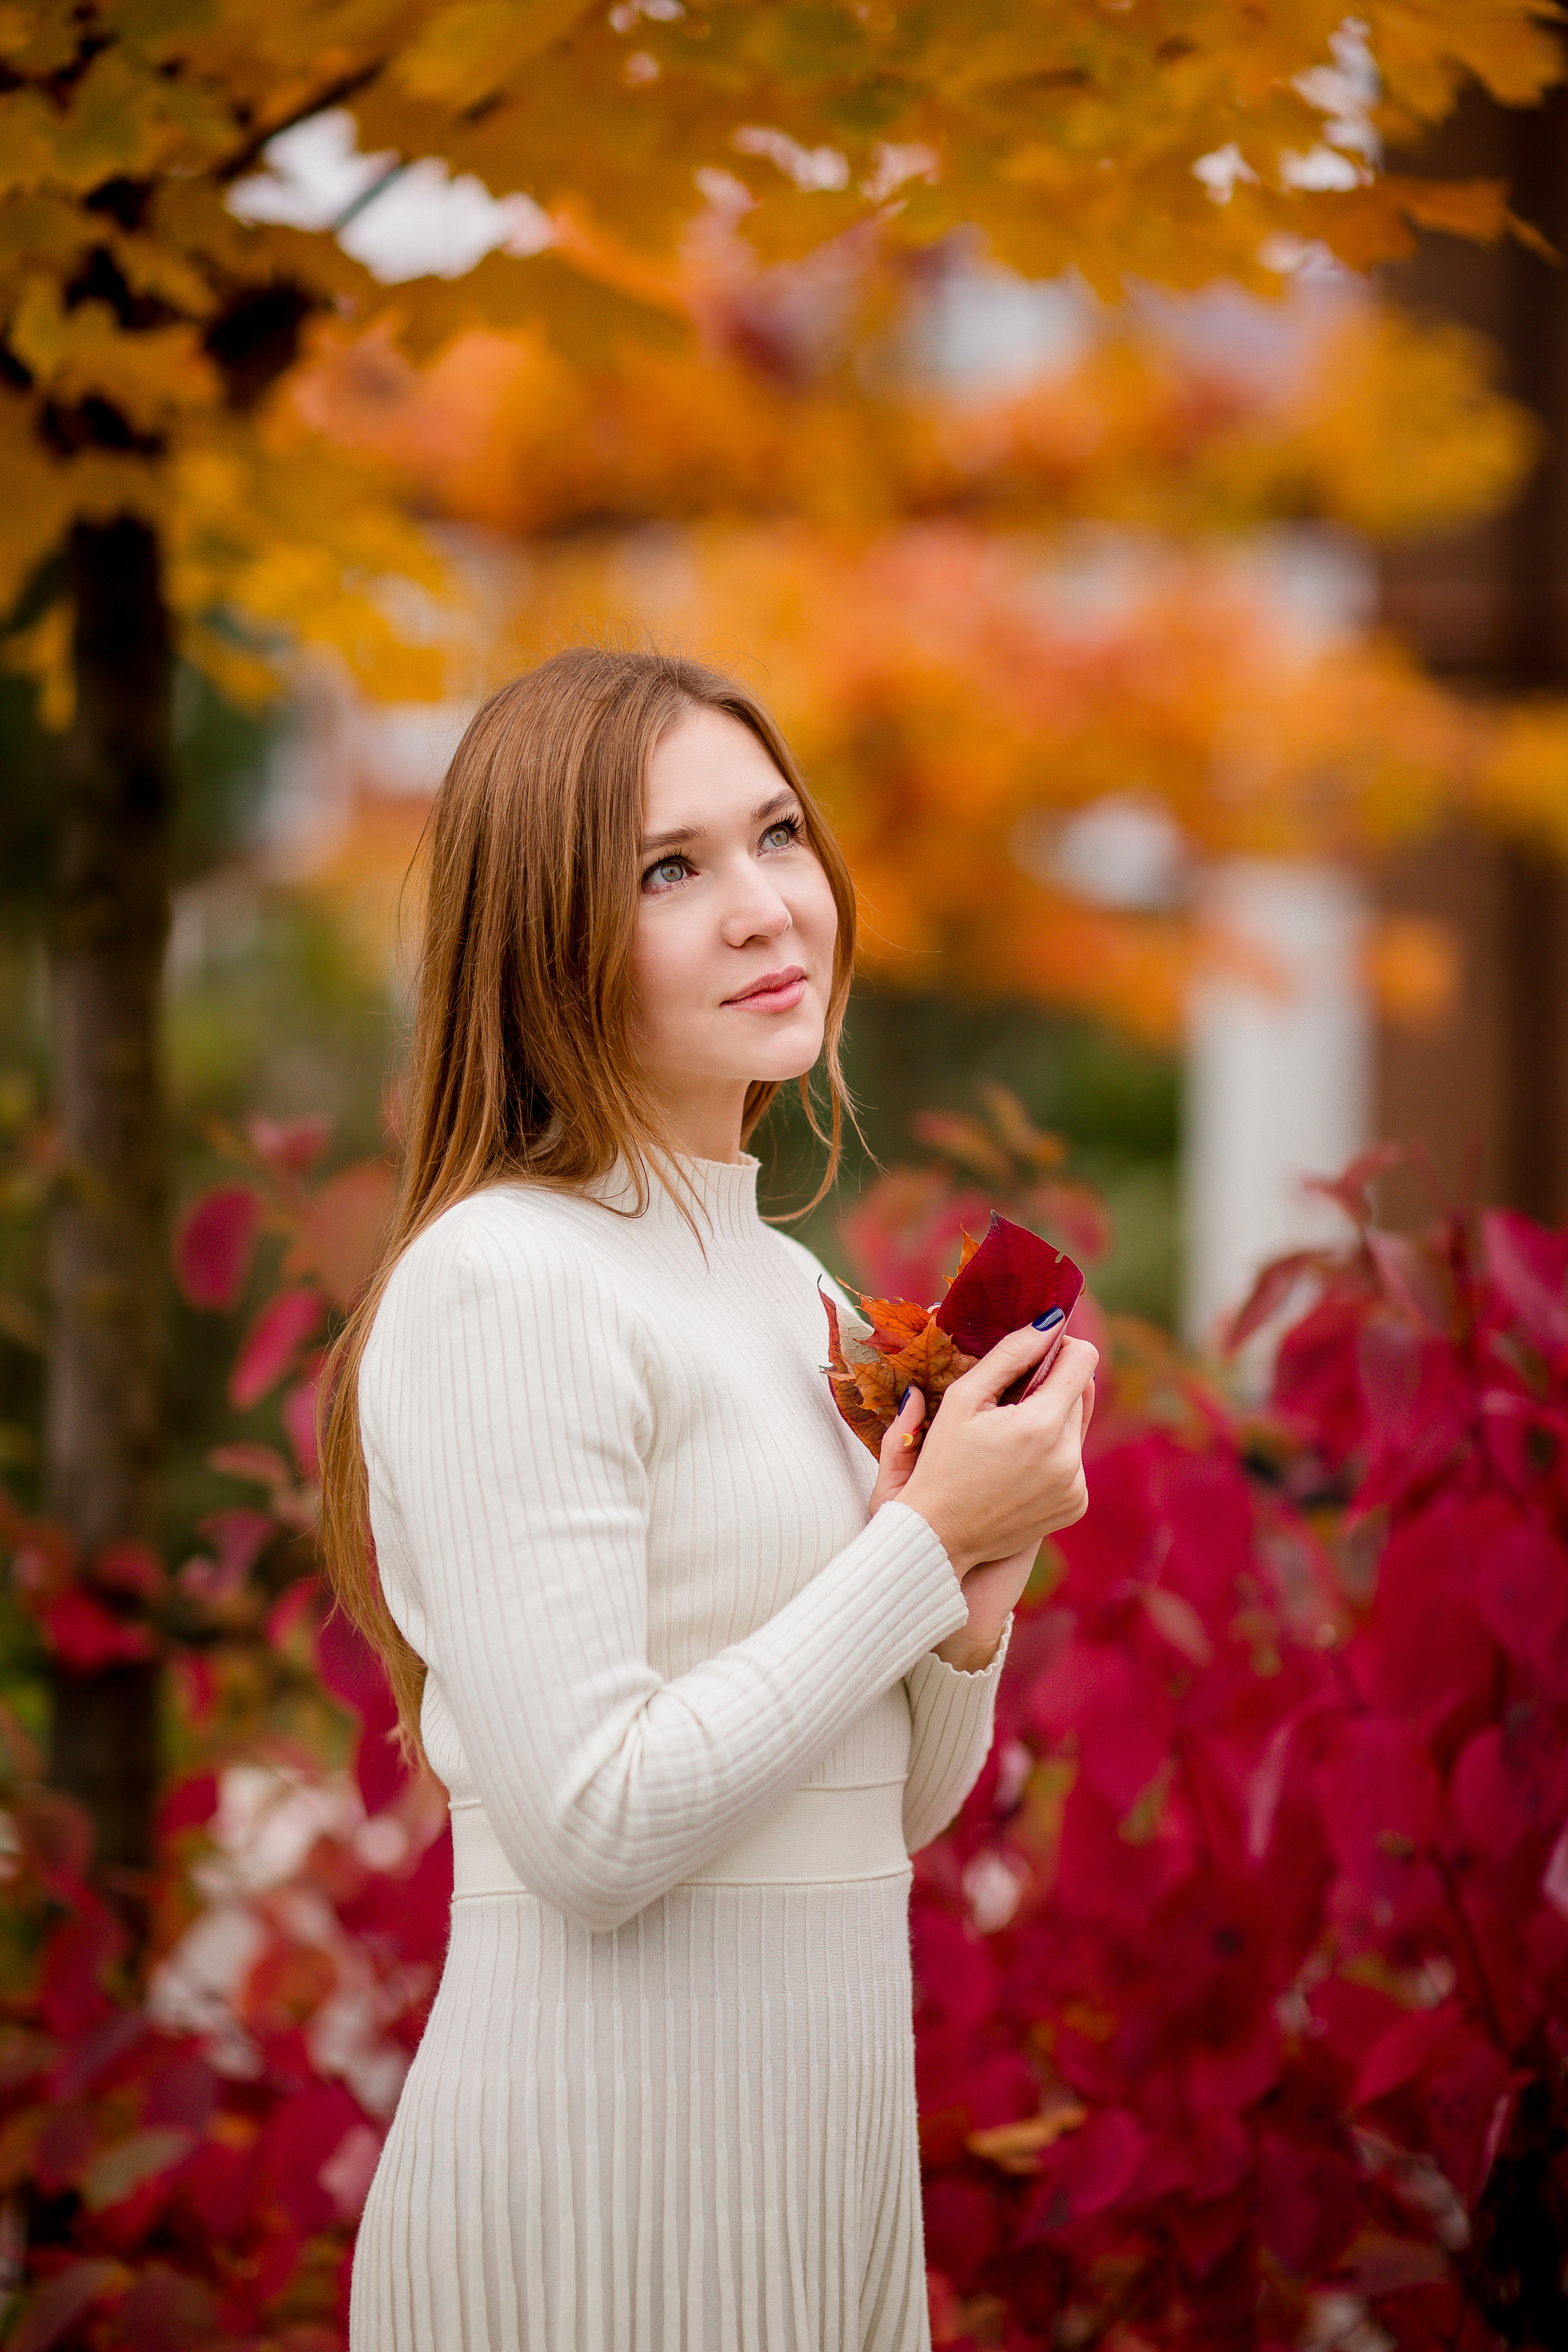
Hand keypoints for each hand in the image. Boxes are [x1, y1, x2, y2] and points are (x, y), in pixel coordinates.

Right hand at [867, 1368, 1094, 1671]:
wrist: (938, 1535)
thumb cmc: (941, 1462)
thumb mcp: (964, 1399)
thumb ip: (1010, 1354)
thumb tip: (1049, 1322)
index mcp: (1041, 1425)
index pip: (1083, 1359)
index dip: (1059, 1347)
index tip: (1034, 1354)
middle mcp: (1068, 1457)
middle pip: (1080, 1392)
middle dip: (1049, 1388)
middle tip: (1007, 1403)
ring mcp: (1075, 1485)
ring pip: (1077, 1426)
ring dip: (1051, 1421)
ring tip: (1008, 1438)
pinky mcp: (1076, 1505)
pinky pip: (1074, 1461)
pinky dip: (1052, 1455)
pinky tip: (1016, 1466)